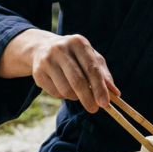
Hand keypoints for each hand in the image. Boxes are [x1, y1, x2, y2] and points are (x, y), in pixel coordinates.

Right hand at [0, 29, 119, 112]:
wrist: (42, 48)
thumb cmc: (74, 55)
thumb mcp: (90, 57)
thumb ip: (103, 73)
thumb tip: (115, 93)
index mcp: (78, 42)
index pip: (91, 68)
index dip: (99, 87)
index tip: (105, 103)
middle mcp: (61, 49)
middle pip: (78, 81)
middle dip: (88, 98)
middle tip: (94, 109)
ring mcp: (47, 61)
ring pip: (66, 90)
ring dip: (76, 97)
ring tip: (79, 93)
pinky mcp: (38, 73)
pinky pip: (56, 94)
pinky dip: (64, 96)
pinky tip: (65, 88)